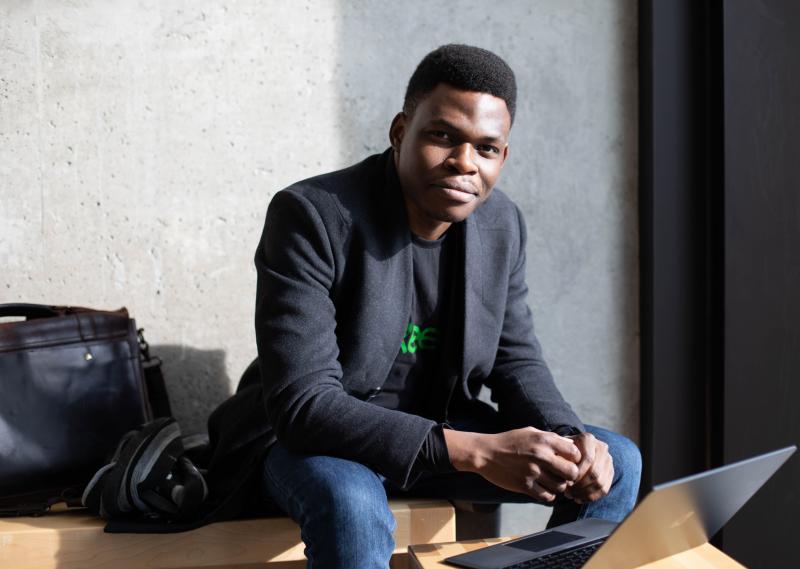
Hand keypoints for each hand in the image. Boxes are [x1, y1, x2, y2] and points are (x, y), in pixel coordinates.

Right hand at [444, 427, 581, 502]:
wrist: (485, 453)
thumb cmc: (510, 441)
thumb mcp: (531, 432)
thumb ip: (551, 438)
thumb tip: (572, 447)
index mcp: (544, 439)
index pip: (575, 453)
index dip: (574, 459)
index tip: (567, 461)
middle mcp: (540, 455)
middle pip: (571, 472)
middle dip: (570, 475)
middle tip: (563, 475)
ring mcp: (532, 471)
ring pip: (560, 487)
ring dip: (558, 486)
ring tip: (551, 482)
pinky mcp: (524, 485)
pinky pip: (547, 497)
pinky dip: (548, 495)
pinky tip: (543, 489)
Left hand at [564, 432, 613, 503]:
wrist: (570, 452)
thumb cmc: (560, 452)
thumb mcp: (557, 451)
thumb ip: (560, 459)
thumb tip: (564, 476)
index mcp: (588, 439)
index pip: (588, 460)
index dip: (576, 473)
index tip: (565, 482)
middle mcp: (601, 447)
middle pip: (595, 473)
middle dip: (580, 485)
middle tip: (567, 492)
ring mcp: (608, 460)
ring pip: (600, 482)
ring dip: (584, 493)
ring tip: (570, 495)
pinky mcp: (610, 472)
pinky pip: (604, 489)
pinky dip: (591, 497)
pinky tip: (578, 499)